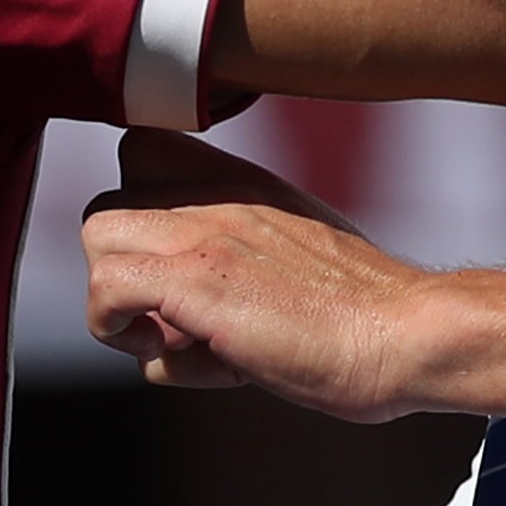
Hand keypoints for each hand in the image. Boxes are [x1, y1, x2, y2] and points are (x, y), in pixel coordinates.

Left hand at [80, 133, 437, 421]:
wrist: (408, 335)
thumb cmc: (364, 320)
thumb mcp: (296, 263)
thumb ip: (239, 265)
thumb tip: (182, 322)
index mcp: (243, 186)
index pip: (145, 152)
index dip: (141, 215)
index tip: (171, 269)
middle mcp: (217, 194)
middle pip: (108, 203)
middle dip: (125, 268)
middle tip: (176, 317)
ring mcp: (202, 232)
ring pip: (97, 235)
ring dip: (121, 298)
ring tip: (180, 338)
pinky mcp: (195, 280)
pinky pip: (103, 288)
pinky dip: (120, 329)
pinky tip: (180, 354)